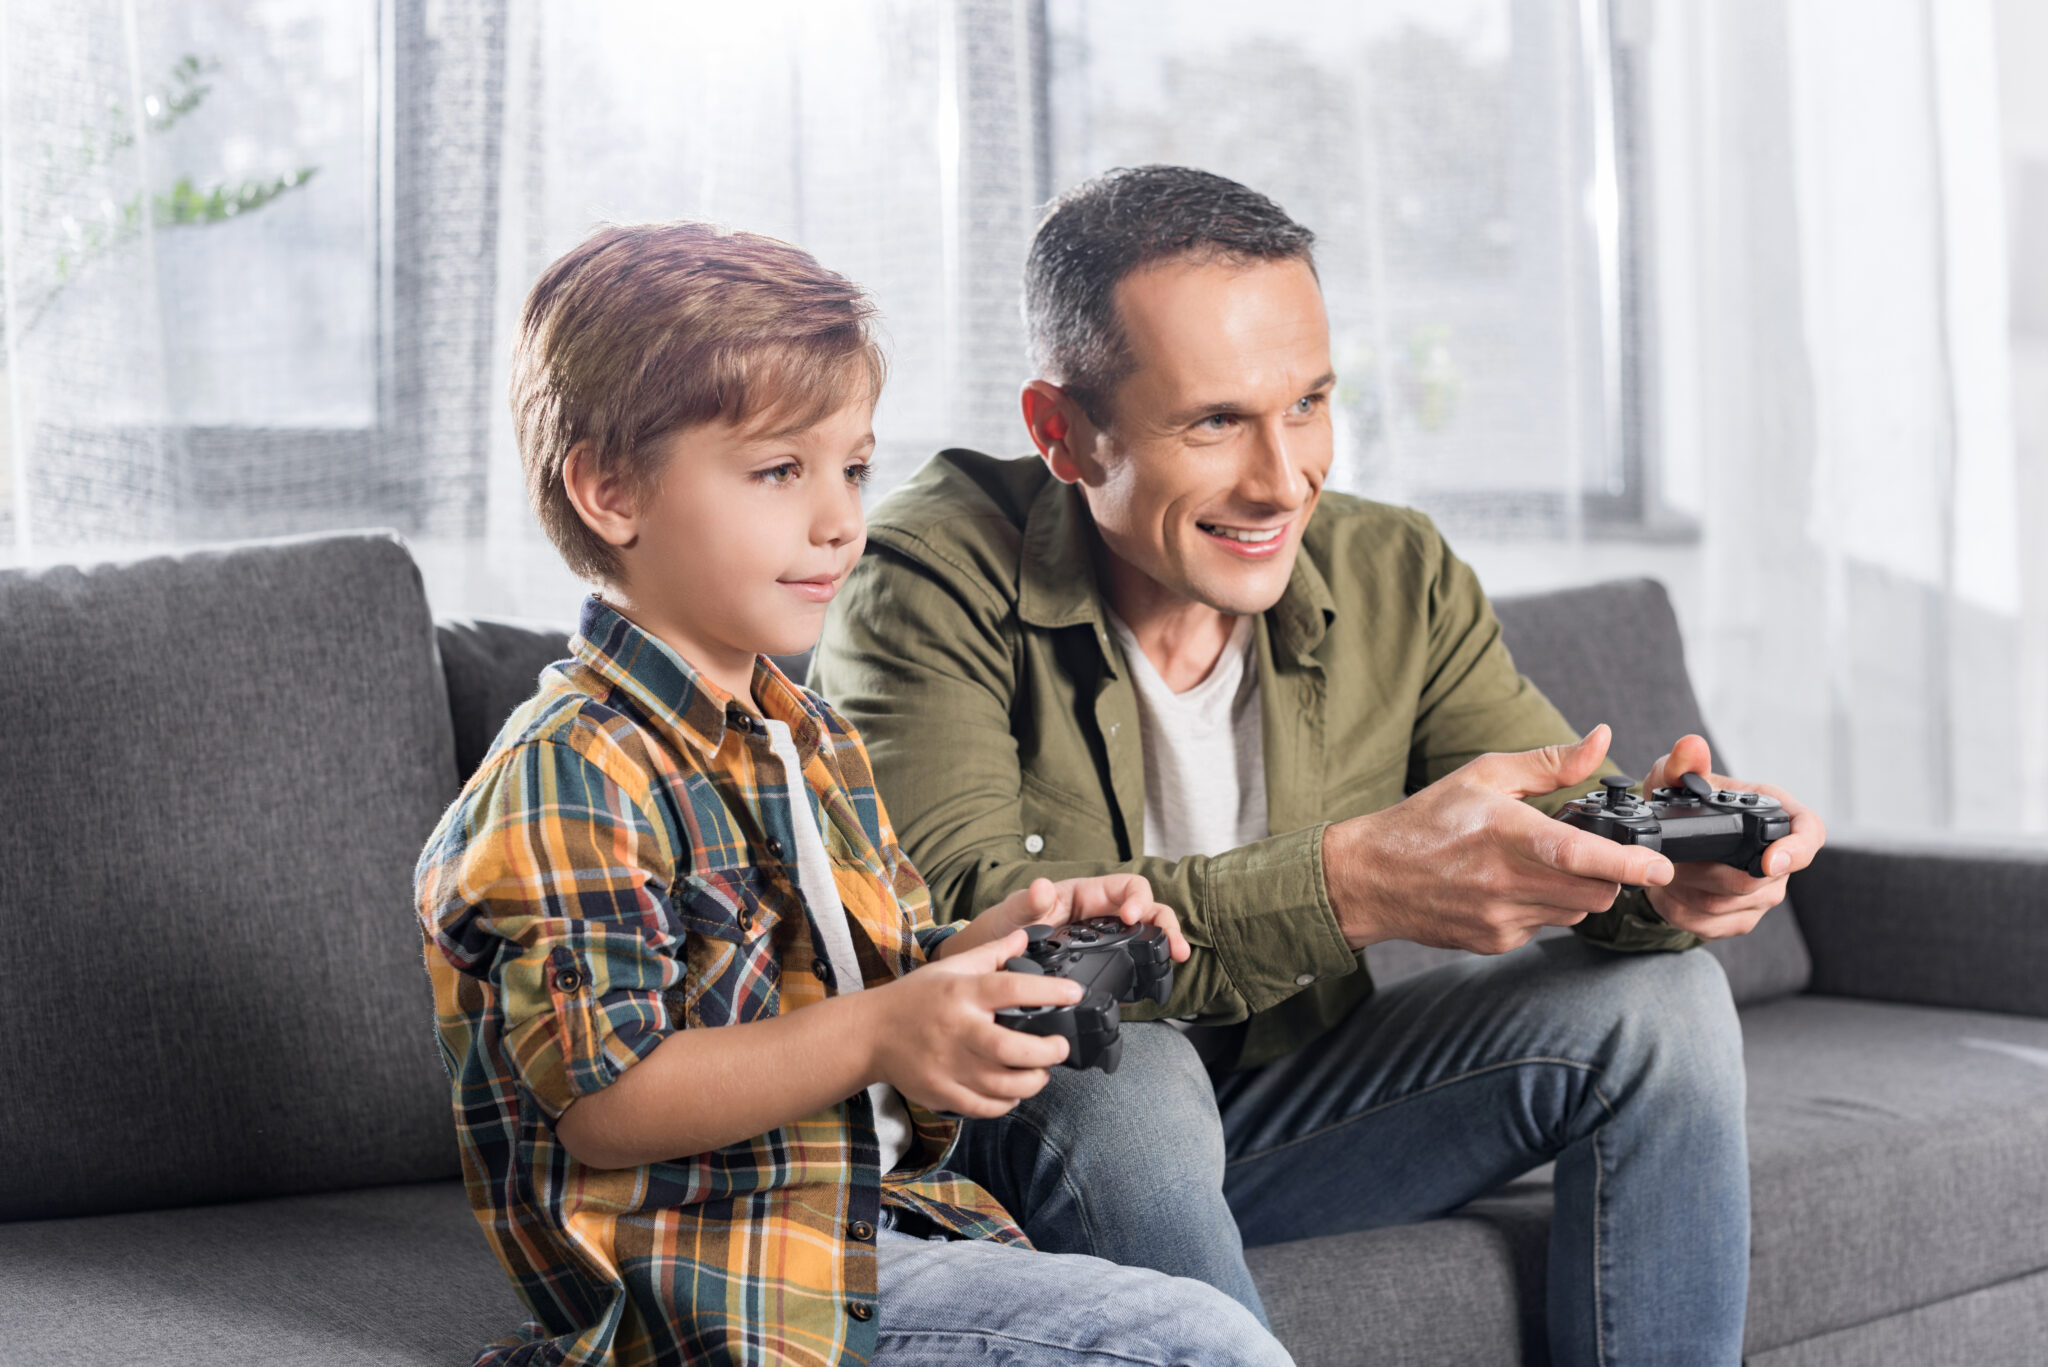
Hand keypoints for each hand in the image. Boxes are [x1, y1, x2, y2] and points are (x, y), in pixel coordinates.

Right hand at [867, 929, 1081, 1117]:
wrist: (869, 1034)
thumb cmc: (913, 999)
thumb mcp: (950, 968)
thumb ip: (991, 953)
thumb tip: (1024, 936)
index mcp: (961, 993)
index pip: (1012, 989)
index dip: (1049, 992)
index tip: (1073, 994)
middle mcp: (957, 1029)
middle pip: (1010, 1048)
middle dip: (1046, 1051)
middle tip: (1060, 1046)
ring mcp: (947, 1065)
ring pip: (1001, 1084)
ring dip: (1031, 1081)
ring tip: (1041, 1070)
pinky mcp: (941, 1092)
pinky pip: (983, 1106)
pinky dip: (1006, 1102)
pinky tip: (1013, 1091)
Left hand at [941, 874, 1191, 963]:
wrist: (985, 962)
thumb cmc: (999, 929)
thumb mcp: (1011, 914)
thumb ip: (1028, 902)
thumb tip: (1043, 887)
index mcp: (1083, 895)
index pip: (1125, 886)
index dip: (1137, 898)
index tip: (1131, 917)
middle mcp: (1097, 915)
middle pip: (1145, 911)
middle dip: (1165, 924)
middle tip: (1174, 946)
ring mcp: (1100, 941)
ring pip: (1142, 936)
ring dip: (1162, 944)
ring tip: (1174, 960)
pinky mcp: (1097, 964)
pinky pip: (1127, 961)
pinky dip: (1144, 967)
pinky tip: (1151, 982)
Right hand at [1322, 724, 1675, 953]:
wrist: (1371, 877)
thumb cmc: (1427, 820)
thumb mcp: (1484, 774)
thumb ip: (1549, 762)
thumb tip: (1601, 740)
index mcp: (1504, 832)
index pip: (1578, 854)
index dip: (1627, 864)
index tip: (1661, 869)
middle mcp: (1504, 879)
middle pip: (1594, 891)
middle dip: (1608, 874)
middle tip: (1588, 852)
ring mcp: (1501, 916)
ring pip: (1575, 912)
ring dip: (1575, 890)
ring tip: (1538, 866)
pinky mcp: (1496, 941)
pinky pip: (1545, 927)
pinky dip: (1543, 907)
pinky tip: (1509, 887)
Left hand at [1640, 734, 1825, 939]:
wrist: (1665, 840)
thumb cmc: (1679, 802)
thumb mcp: (1672, 777)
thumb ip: (1681, 763)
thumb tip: (1690, 747)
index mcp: (1774, 813)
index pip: (1809, 833)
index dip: (1796, 850)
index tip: (1768, 861)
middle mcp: (1777, 857)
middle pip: (1756, 880)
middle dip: (1707, 871)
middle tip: (1674, 859)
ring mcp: (1763, 892)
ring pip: (1728, 905)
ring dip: (1688, 892)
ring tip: (1665, 872)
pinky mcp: (1741, 917)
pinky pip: (1713, 926)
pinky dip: (1682, 913)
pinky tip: (1667, 894)